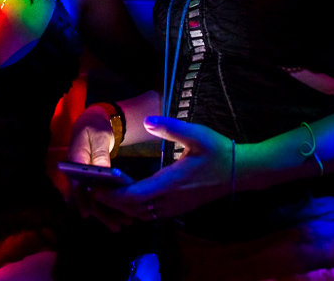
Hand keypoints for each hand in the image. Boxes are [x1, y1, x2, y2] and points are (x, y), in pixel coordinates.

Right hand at [64, 106, 131, 229]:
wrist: (92, 122)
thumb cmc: (95, 127)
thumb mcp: (100, 138)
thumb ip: (101, 155)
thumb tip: (103, 173)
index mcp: (75, 159)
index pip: (76, 183)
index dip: (82, 199)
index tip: (88, 214)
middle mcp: (77, 172)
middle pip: (87, 196)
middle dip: (101, 212)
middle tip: (117, 226)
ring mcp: (83, 177)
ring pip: (93, 199)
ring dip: (107, 213)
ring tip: (122, 225)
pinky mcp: (91, 180)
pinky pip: (99, 195)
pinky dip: (109, 205)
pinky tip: (121, 215)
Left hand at [87, 116, 233, 226]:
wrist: (241, 171)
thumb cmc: (218, 151)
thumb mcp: (196, 134)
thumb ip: (170, 127)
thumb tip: (147, 120)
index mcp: (170, 183)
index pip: (134, 197)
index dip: (112, 196)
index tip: (95, 187)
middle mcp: (170, 200)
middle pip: (132, 209)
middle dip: (111, 202)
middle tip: (92, 187)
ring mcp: (175, 207)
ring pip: (141, 214)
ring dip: (122, 206)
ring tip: (105, 190)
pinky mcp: (178, 207)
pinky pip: (150, 213)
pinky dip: (134, 207)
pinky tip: (128, 194)